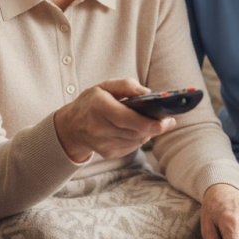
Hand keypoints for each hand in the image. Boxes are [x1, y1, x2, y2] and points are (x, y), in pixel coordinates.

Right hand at [54, 78, 175, 163]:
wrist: (71, 126)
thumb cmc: (91, 103)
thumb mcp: (105, 86)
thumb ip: (126, 85)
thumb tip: (148, 92)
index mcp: (99, 107)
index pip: (127, 119)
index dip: (148, 122)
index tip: (166, 121)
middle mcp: (99, 128)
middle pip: (135, 132)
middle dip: (155, 127)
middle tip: (168, 120)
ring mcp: (102, 144)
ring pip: (136, 141)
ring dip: (147, 132)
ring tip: (152, 123)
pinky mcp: (107, 153)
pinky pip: (131, 147)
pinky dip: (138, 138)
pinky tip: (138, 130)